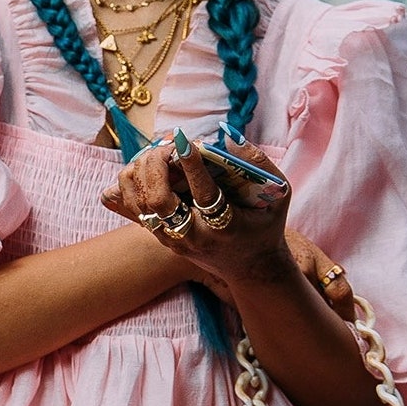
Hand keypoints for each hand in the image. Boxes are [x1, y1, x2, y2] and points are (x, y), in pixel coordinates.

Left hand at [99, 142, 355, 318]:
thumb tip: (226, 137)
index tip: (183, 140)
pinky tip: (136, 169)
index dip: (192, 166)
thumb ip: (258, 163)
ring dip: (140, 172)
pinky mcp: (163, 239)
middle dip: (156, 165)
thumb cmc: (265, 224)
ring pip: (140, 205)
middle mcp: (195, 237)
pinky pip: (133, 212)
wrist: (251, 268)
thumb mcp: (278, 195)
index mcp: (226, 226)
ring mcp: (175, 240)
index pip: (204, 194)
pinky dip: (128, 187)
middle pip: (159, 201)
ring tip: (155, 154)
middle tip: (166, 145)